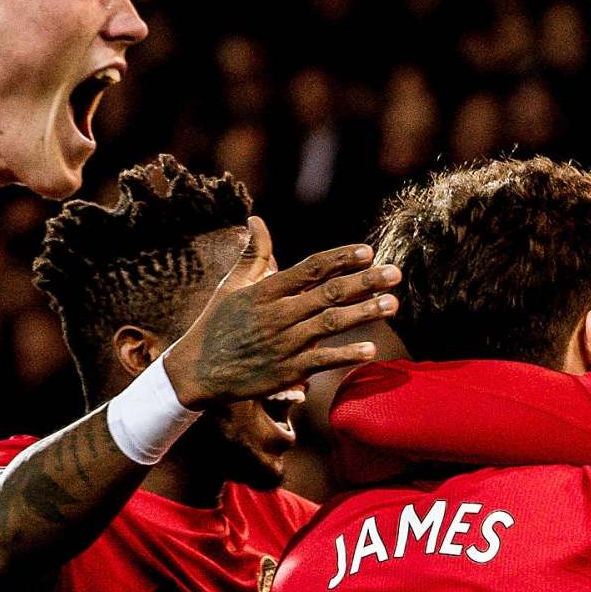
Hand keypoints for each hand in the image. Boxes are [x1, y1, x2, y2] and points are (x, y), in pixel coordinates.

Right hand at [162, 216, 400, 407]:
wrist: (195, 372)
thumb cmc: (215, 324)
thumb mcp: (231, 286)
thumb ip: (252, 254)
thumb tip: (256, 220)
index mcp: (265, 291)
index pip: (310, 269)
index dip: (340, 258)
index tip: (367, 250)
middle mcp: (277, 314)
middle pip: (328, 293)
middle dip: (364, 281)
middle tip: (395, 273)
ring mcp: (283, 343)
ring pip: (330, 324)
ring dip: (364, 313)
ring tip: (393, 303)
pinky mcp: (286, 372)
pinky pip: (321, 361)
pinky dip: (345, 355)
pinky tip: (371, 350)